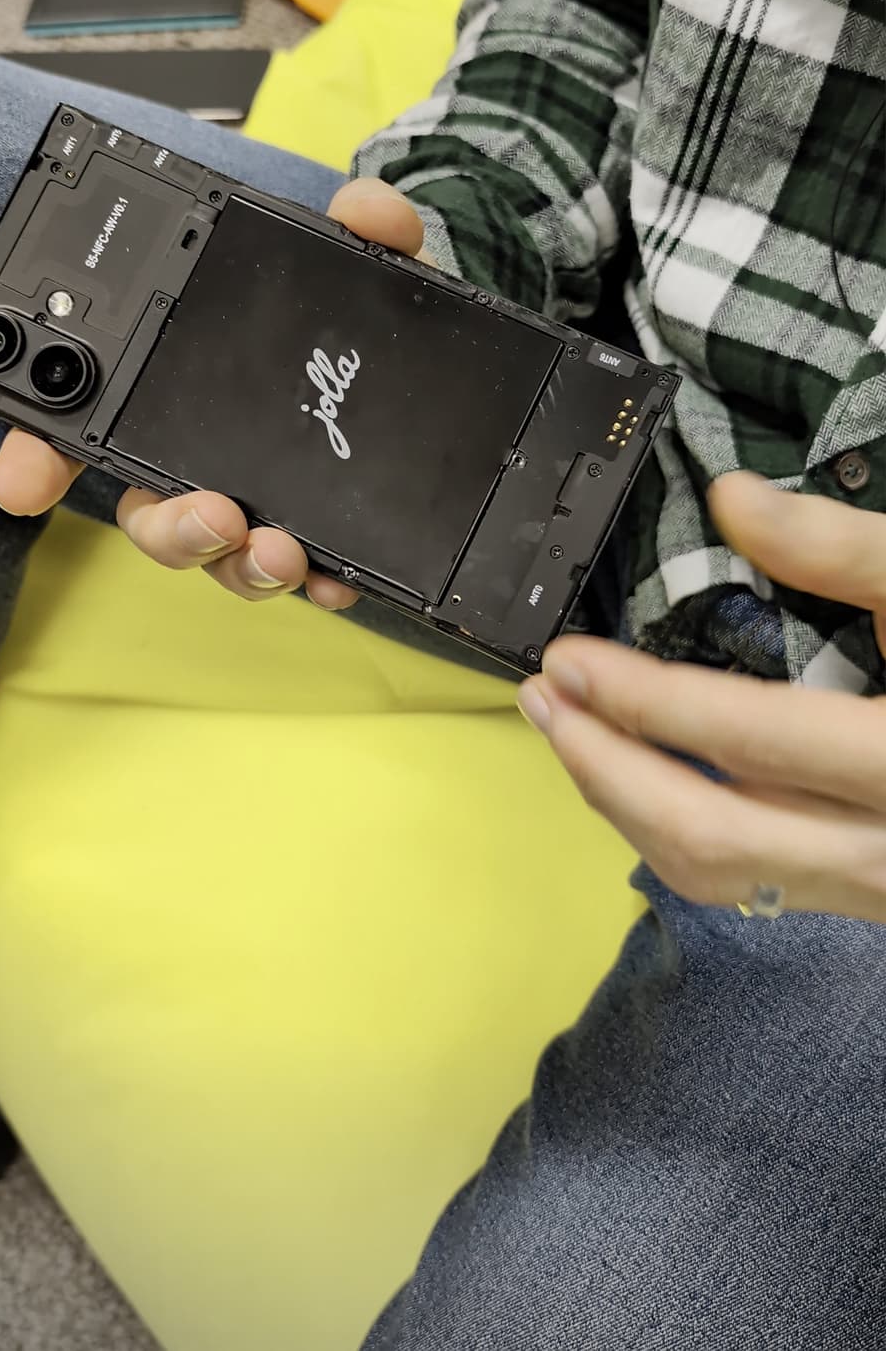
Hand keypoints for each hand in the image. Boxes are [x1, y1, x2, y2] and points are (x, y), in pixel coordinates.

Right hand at [0, 177, 424, 610]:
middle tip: (214, 514)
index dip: (38, 462)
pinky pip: (303, 572)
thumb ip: (361, 227)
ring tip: (278, 549)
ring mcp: (256, 504)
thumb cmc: (357, 320)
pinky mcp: (318, 535)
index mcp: (175, 397)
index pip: (85, 433)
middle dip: (173, 530)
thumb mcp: (362, 267)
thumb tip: (365, 212)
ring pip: (222, 555)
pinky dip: (319, 580)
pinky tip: (336, 576)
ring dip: (240, 566)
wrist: (434, 380)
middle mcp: (200, 460)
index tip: (23, 486)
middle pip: (154, 517)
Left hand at [519, 471, 885, 923]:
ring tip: (568, 730)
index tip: (569, 660)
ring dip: (625, 804)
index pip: (751, 742)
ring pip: (721, 875)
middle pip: (709, 838)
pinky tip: (641, 774)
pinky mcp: (871, 894)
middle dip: (603, 770)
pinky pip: (752, 880)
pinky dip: (677, 829)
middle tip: (542, 699)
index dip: (644, 702)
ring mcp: (881, 890)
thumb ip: (849, 550)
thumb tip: (732, 500)